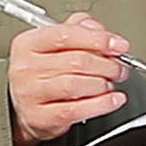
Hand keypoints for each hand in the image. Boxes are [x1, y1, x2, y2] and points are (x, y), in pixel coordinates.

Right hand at [7, 15, 132, 145]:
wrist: (27, 108)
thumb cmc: (45, 74)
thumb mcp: (57, 46)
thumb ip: (79, 29)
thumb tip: (97, 28)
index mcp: (28, 44)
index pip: (66, 35)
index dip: (99, 39)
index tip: (120, 45)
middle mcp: (25, 68)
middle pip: (77, 61)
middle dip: (108, 65)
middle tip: (120, 69)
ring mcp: (30, 94)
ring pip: (76, 85)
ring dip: (104, 84)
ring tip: (111, 83)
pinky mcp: (40, 117)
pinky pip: (77, 110)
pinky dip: (102, 104)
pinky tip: (113, 99)